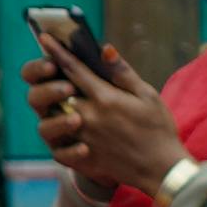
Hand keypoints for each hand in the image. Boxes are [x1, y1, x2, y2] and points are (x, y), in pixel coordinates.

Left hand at [25, 29, 181, 198]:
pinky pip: (59, 147)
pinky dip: (60, 138)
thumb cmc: (158, 129)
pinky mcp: (83, 157)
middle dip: (54, 81)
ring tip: (67, 106)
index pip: (73, 69)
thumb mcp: (147, 95)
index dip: (57, 51)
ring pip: (53, 118)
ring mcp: (83, 137)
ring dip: (55, 109)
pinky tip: (71, 133)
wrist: (162, 169)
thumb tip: (104, 48)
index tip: (44, 38)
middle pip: (58, 92)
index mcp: (104, 98)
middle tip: (57, 75)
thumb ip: (122, 72)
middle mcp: (88, 117)